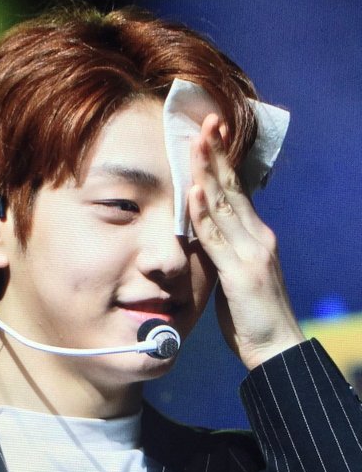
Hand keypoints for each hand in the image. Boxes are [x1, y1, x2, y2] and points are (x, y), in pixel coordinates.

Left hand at [188, 113, 304, 370]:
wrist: (277, 348)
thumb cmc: (254, 317)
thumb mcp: (237, 278)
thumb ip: (225, 254)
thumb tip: (206, 238)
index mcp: (256, 237)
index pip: (237, 192)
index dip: (224, 163)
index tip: (212, 135)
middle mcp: (257, 238)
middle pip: (233, 189)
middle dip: (218, 154)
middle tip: (206, 122)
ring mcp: (251, 253)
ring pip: (224, 206)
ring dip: (208, 173)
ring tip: (196, 143)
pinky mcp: (241, 273)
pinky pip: (217, 239)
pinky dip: (203, 214)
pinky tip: (193, 192)